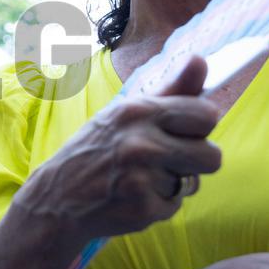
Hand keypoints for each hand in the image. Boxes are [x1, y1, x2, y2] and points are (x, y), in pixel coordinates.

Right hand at [16, 56, 221, 238]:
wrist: (56, 197)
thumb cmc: (96, 149)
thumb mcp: (126, 113)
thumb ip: (171, 91)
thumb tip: (201, 59)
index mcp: (138, 111)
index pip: (207, 115)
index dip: (200, 127)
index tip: (184, 131)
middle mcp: (140, 142)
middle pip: (212, 156)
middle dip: (197, 161)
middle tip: (168, 159)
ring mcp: (141, 178)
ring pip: (191, 184)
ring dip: (172, 184)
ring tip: (139, 178)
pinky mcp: (142, 209)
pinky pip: (175, 207)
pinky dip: (157, 205)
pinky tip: (131, 198)